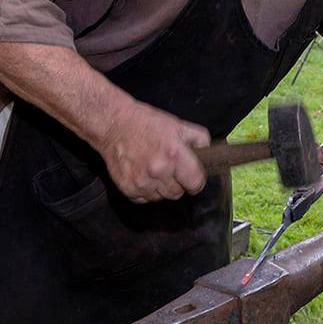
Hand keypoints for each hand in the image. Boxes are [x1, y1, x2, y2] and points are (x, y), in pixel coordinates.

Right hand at [94, 97, 209, 201]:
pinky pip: (145, 200)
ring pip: (162, 198)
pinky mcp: (128, 189)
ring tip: (155, 170)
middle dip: (178, 183)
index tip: (193, 177)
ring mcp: (142, 182)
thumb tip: (209, 157)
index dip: (196, 181)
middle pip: (178, 193)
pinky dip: (147, 191)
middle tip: (171, 169)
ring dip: (162, 188)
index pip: (195, 183)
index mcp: (174, 154)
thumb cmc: (148, 123)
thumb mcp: (179, 125)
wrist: (114, 124)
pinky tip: (143, 175)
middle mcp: (159, 170)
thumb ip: (200, 140)